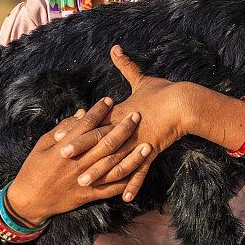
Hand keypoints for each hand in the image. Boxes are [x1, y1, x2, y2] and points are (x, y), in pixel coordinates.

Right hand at [6, 97, 153, 224]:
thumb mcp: (43, 144)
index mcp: (63, 148)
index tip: (110, 100)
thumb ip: (63, 128)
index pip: (85, 126)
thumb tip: (83, 113)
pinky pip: (113, 188)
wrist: (29, 201)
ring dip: (132, 155)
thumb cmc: (34, 168)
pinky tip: (140, 172)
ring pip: (114, 166)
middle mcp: (77, 163)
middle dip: (123, 128)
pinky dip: (127, 181)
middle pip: (105, 143)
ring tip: (147, 143)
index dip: (99, 111)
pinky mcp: (89, 195)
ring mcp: (85, 180)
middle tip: (137, 115)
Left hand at [59, 46, 191, 201]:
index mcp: (121, 112)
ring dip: (100, 172)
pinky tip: (124, 198)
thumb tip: (115, 47)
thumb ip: (126, 65)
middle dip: (80, 152)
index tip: (58, 136)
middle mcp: (126, 128)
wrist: (186, 102)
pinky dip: (133, 184)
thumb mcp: (142, 78)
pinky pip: (141, 171)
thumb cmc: (164, 90)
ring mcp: (138, 141)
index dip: (75, 130)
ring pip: (116, 160)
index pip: (94, 122)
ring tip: (84, 183)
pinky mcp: (152, 151)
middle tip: (62, 162)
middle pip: (99, 141)